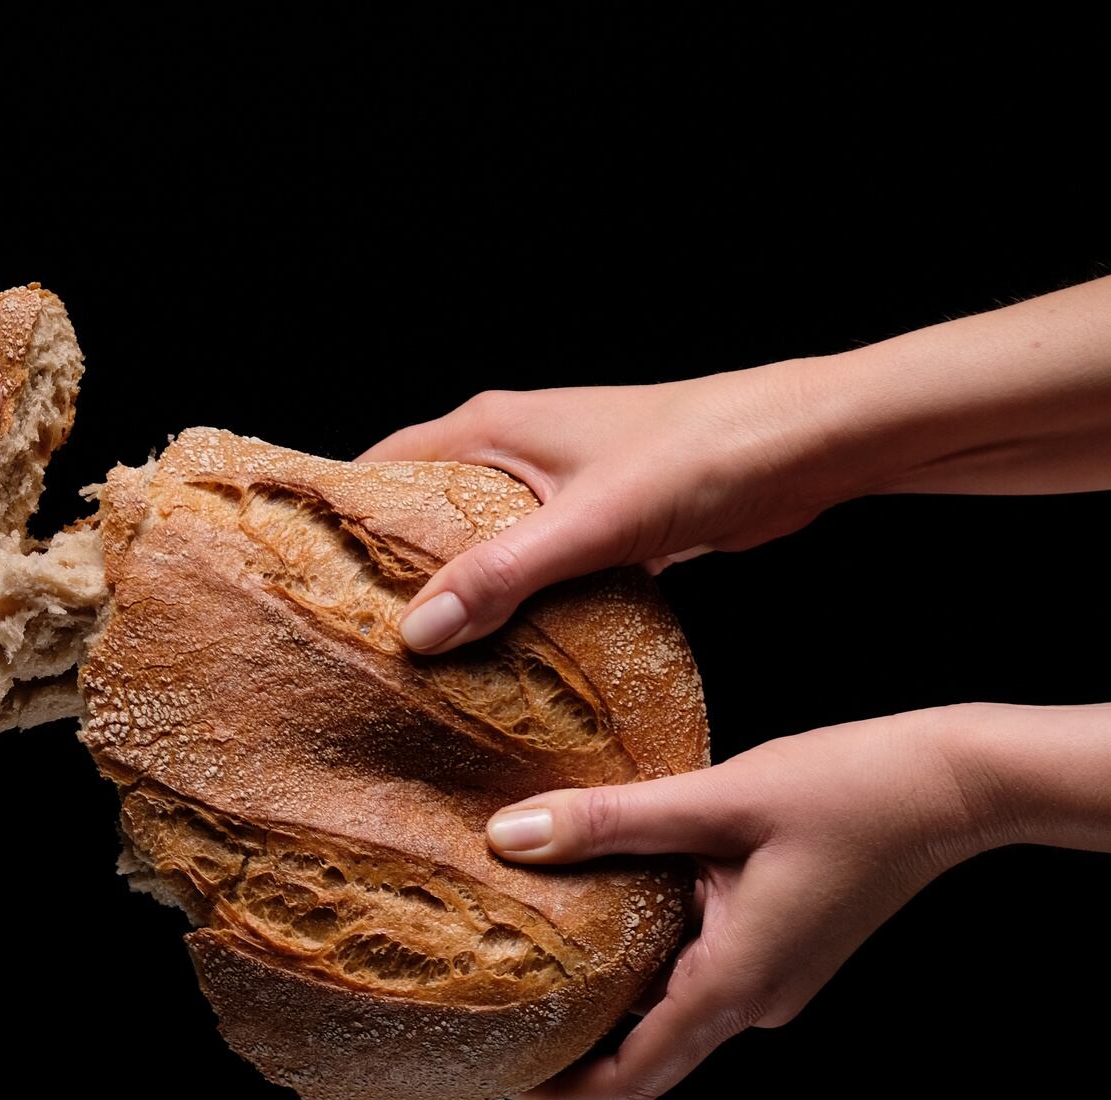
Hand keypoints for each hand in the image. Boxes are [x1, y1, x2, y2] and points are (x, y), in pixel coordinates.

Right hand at [363, 363, 843, 653]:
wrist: (807, 446)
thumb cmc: (704, 451)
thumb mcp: (590, 521)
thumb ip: (503, 574)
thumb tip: (419, 632)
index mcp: (494, 426)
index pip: (386, 465)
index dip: (342, 513)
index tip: (303, 571)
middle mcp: (518, 451)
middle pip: (429, 514)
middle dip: (393, 569)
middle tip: (353, 635)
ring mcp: (561, 489)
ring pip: (485, 548)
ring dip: (461, 596)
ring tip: (418, 661)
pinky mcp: (603, 526)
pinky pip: (538, 574)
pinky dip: (520, 611)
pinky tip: (507, 662)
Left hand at [482, 709, 990, 1099]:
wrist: (954, 784)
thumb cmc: (849, 787)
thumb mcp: (716, 797)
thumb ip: (610, 821)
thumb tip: (509, 836)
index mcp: (736, 983)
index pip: (633, 1077)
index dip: (560, 1089)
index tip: (499, 1075)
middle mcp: (755, 1000)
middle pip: (644, 1058)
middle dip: (568, 1051)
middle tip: (493, 1018)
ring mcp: (771, 981)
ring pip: (668, 1017)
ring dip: (604, 1006)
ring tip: (526, 966)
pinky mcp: (779, 952)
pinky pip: (694, 979)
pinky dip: (641, 968)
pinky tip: (597, 919)